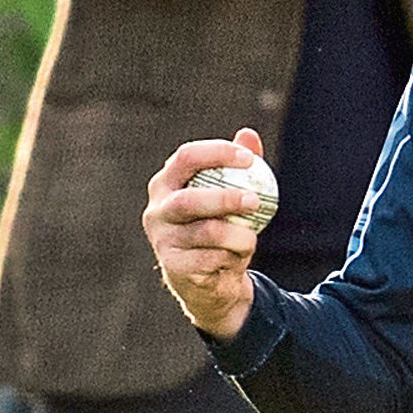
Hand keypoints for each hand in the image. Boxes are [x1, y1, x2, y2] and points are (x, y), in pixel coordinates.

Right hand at [143, 127, 265, 340]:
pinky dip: (231, 257)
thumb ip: (238, 166)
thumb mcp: (230, 194)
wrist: (209, 278)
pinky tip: (234, 258)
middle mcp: (157, 210)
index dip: (217, 153)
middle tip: (255, 200)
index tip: (249, 159)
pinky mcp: (172, 265)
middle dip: (225, 199)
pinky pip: (210, 259)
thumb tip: (249, 134)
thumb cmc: (219, 224)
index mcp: (167, 183)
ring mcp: (162, 239)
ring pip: (207, 233)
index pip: (186, 157)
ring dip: (238, 235)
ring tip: (251, 237)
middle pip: (188, 201)